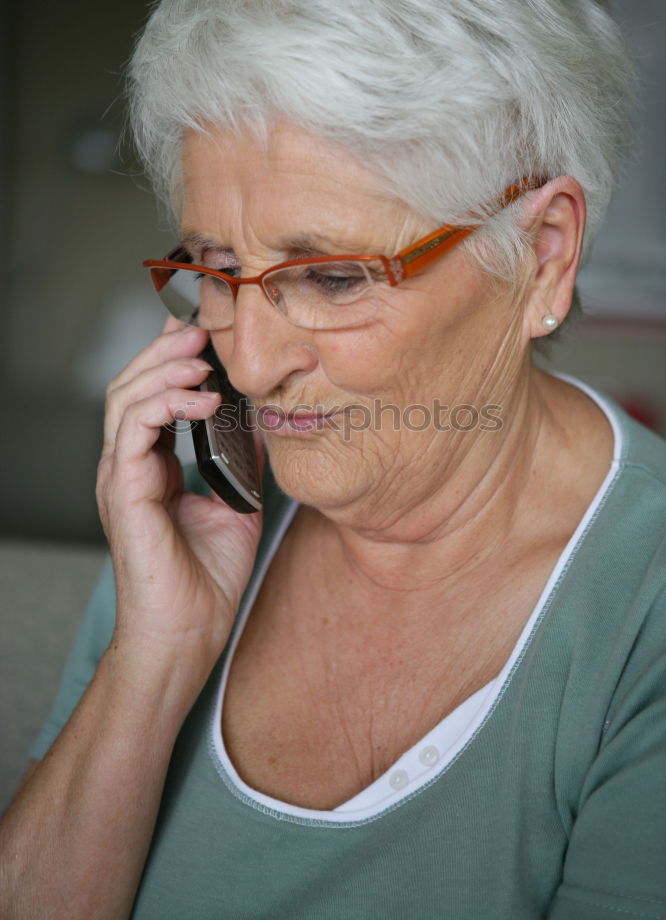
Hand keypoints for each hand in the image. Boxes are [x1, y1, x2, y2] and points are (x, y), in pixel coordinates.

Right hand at [96, 321, 262, 677]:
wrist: (189, 631)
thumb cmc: (207, 577)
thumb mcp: (238, 502)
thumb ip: (243, 461)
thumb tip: (265, 422)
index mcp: (152, 466)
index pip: (152, 396)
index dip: (173, 358)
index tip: (203, 329)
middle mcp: (130, 465)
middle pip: (132, 386)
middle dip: (165, 349)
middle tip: (200, 326)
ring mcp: (121, 476)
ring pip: (125, 399)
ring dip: (164, 368)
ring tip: (201, 355)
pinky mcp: (123, 492)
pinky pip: (133, 431)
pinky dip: (165, 405)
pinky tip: (202, 398)